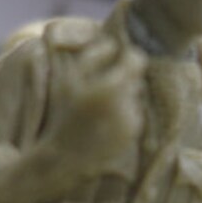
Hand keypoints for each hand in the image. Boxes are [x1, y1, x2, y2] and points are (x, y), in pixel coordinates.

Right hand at [37, 40, 144, 175]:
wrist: (65, 157)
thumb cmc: (65, 113)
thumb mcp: (70, 79)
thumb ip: (93, 56)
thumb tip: (114, 45)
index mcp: (110, 87)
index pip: (136, 60)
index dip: (129, 57)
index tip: (120, 59)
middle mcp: (126, 105)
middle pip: (136, 79)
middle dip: (123, 79)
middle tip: (101, 86)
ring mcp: (132, 122)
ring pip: (135, 97)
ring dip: (123, 98)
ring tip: (99, 108)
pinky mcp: (133, 136)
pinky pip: (134, 115)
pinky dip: (122, 115)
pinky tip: (103, 123)